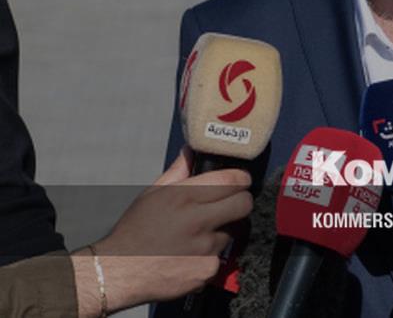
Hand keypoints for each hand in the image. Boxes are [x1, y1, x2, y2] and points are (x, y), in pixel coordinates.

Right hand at [73, 149, 252, 313]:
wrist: (119, 272)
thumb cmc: (135, 231)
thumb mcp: (152, 194)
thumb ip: (178, 171)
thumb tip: (191, 150)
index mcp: (184, 197)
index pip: (233, 180)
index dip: (241, 179)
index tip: (239, 181)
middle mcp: (197, 220)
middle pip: (244, 204)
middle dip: (239, 202)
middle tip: (228, 206)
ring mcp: (204, 247)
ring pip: (233, 232)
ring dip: (221, 231)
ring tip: (197, 235)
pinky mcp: (207, 270)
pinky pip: (221, 257)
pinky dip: (210, 256)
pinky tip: (191, 256)